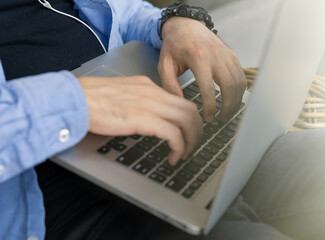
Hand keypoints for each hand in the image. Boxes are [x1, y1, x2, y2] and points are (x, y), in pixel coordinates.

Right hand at [78, 75, 201, 164]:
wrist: (74, 98)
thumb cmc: (89, 99)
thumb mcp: (119, 95)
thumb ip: (136, 102)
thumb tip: (144, 117)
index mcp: (147, 86)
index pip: (179, 101)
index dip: (189, 120)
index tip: (187, 133)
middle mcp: (153, 92)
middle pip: (190, 110)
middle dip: (197, 131)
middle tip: (193, 145)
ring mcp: (149, 104)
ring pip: (187, 121)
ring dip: (191, 141)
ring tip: (185, 154)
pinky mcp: (143, 119)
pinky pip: (173, 134)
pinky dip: (178, 148)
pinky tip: (173, 158)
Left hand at [158, 17, 246, 122]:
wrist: (185, 25)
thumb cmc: (174, 45)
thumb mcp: (164, 64)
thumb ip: (170, 85)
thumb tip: (180, 103)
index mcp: (198, 57)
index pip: (208, 88)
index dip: (210, 107)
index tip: (208, 118)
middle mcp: (215, 55)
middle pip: (229, 86)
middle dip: (228, 107)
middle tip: (221, 119)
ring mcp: (225, 54)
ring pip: (238, 82)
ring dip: (236, 100)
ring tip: (228, 112)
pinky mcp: (231, 54)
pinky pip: (240, 75)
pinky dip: (240, 90)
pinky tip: (234, 99)